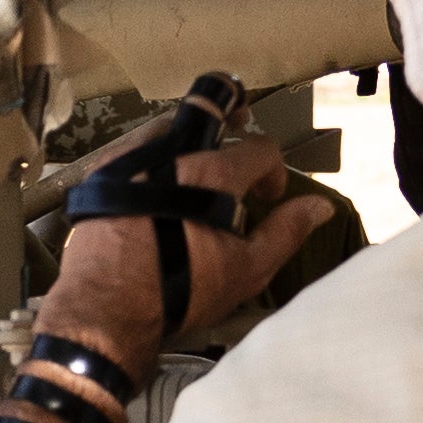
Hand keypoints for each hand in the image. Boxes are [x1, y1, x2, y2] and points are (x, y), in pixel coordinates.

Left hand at [31, 121, 341, 368]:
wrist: (106, 310)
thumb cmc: (181, 292)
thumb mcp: (246, 269)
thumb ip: (285, 232)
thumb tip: (320, 206)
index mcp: (211, 173)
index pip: (258, 148)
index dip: (273, 170)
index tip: (269, 196)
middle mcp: (170, 154)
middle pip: (209, 112)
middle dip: (232, 115)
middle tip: (239, 127)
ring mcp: (131, 160)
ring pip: (168, 127)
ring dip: (190, 139)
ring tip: (198, 165)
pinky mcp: (101, 176)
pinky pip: (134, 148)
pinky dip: (153, 156)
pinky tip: (158, 182)